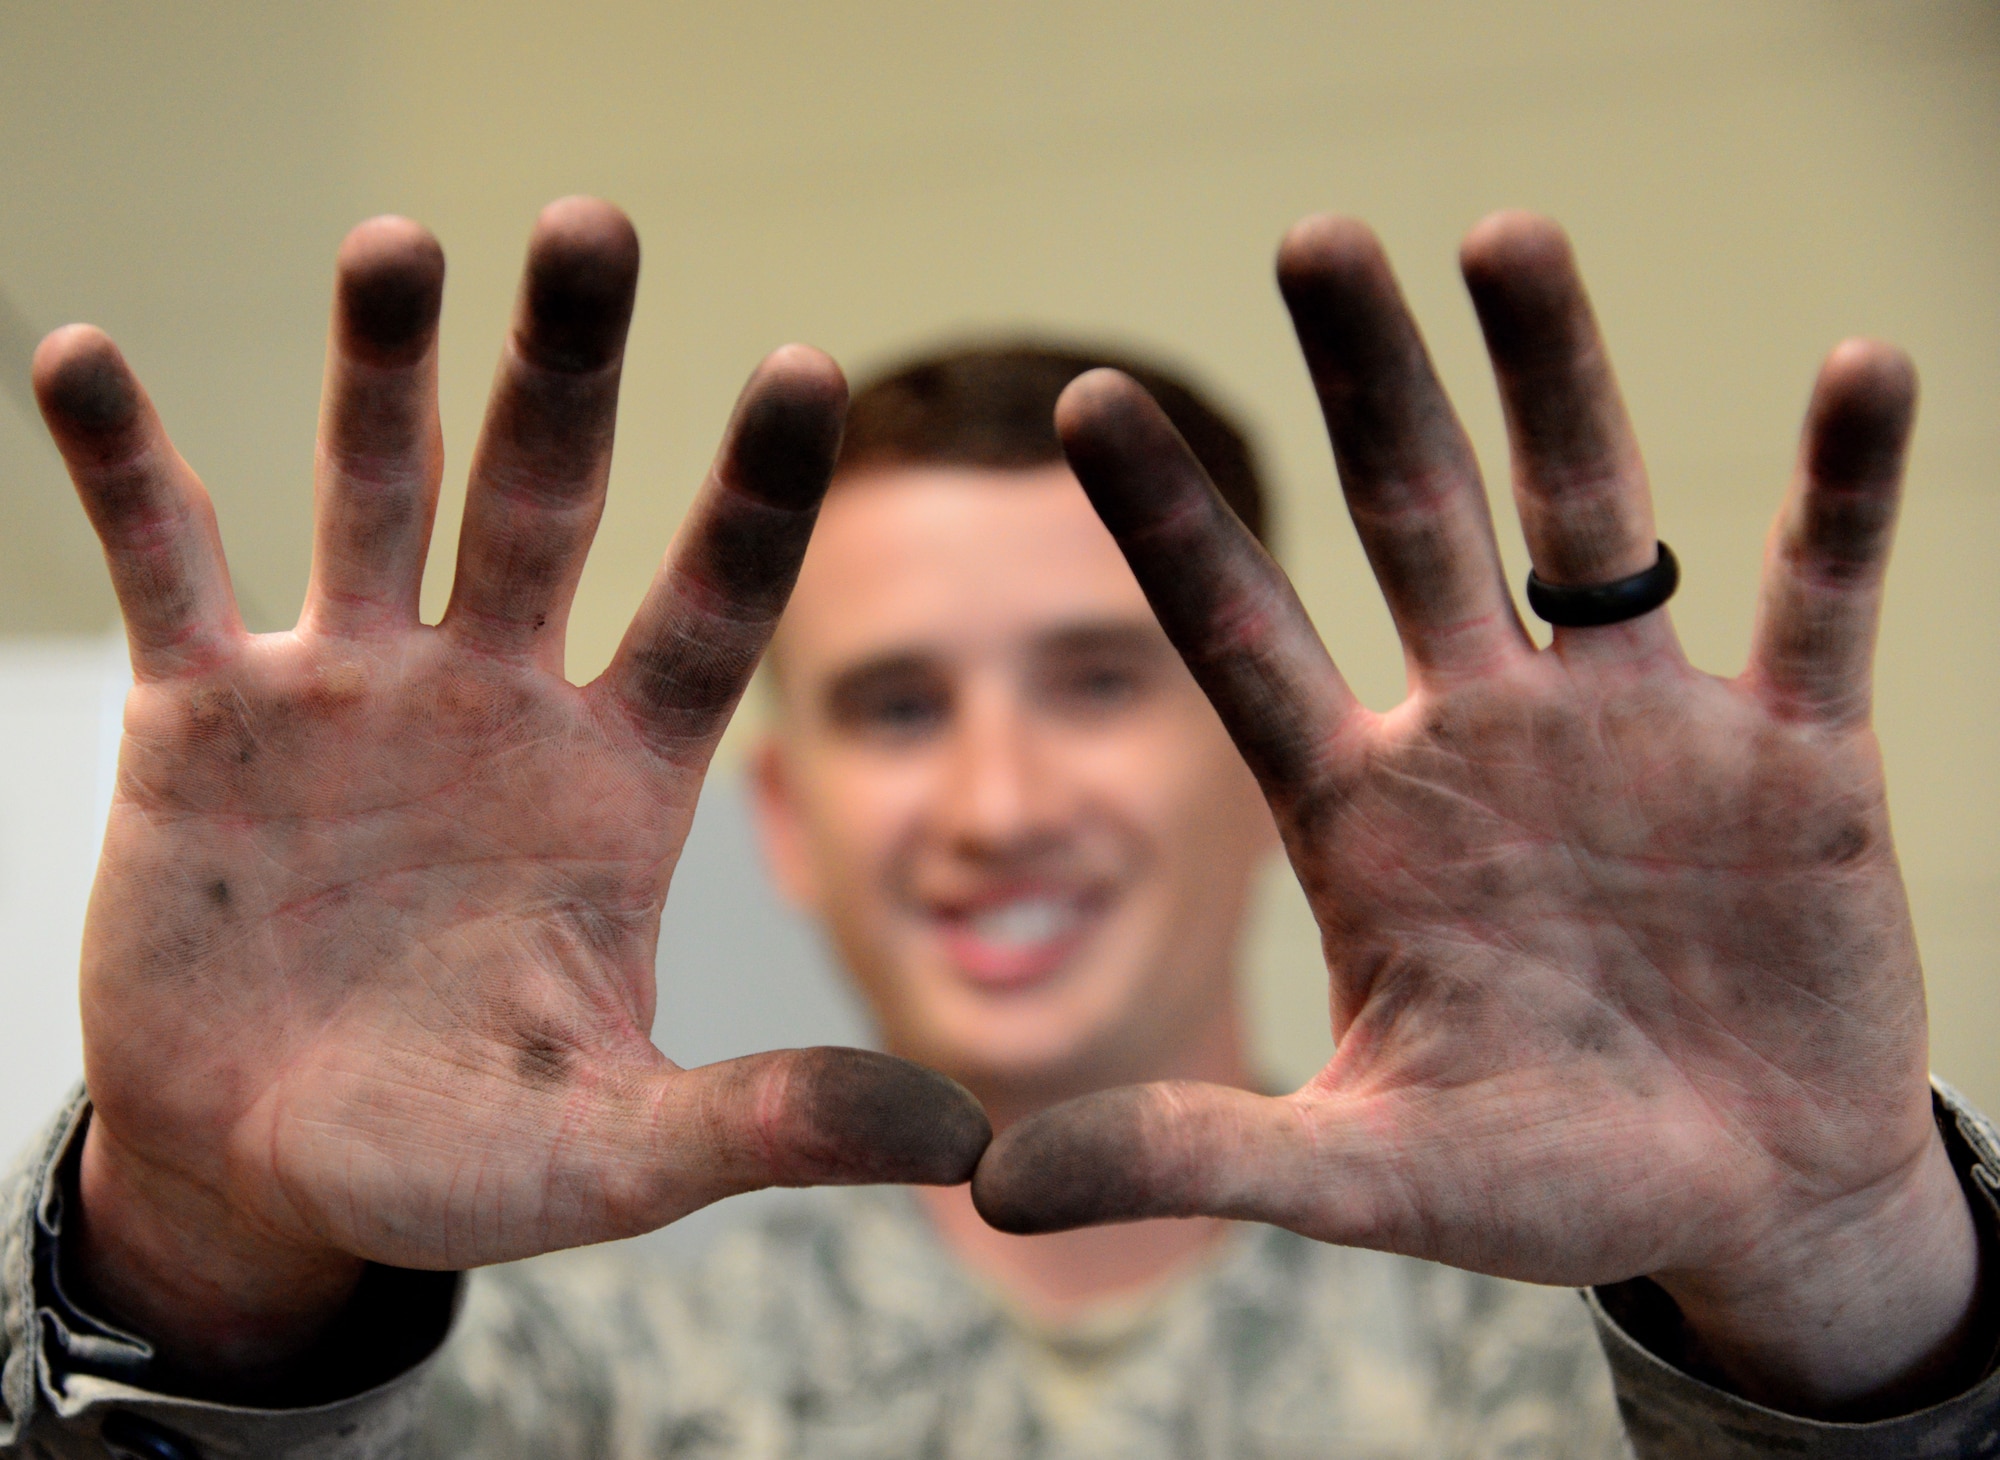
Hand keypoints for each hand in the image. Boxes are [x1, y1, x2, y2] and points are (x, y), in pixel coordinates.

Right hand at [35, 199, 985, 1383]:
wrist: (272, 1173)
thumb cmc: (460, 1158)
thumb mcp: (615, 1154)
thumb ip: (768, 1125)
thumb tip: (965, 1144)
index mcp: (619, 775)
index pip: (710, 602)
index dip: (756, 491)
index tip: (806, 366)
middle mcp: (501, 698)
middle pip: (549, 493)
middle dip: (568, 365)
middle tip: (594, 225)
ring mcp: (353, 688)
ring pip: (374, 488)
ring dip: (379, 369)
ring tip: (396, 245)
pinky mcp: (202, 714)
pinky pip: (165, 563)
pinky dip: (126, 468)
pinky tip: (81, 361)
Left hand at [974, 213, 1981, 1416]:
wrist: (1739, 1206)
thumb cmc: (1541, 1185)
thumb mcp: (1358, 1172)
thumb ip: (1192, 1155)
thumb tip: (989, 1188)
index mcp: (1364, 813)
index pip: (1241, 638)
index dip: (1171, 523)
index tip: (1087, 398)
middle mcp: (1484, 735)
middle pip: (1408, 522)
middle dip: (1367, 386)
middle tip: (1314, 240)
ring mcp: (1637, 729)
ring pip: (1590, 518)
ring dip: (1554, 377)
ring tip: (1507, 234)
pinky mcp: (1793, 755)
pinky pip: (1818, 595)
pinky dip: (1842, 492)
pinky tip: (1863, 373)